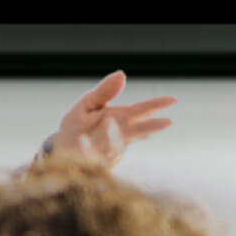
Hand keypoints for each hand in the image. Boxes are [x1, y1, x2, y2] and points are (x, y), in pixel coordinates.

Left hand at [54, 71, 176, 164]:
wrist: (61, 149)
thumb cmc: (78, 126)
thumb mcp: (89, 104)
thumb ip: (104, 92)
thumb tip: (122, 73)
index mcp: (120, 119)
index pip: (141, 111)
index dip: (157, 105)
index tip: (173, 100)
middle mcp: (118, 136)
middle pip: (137, 130)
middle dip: (150, 126)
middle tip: (167, 122)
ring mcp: (106, 150)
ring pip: (113, 144)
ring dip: (112, 135)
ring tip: (110, 121)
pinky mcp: (90, 161)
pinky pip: (88, 155)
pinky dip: (87, 149)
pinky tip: (83, 140)